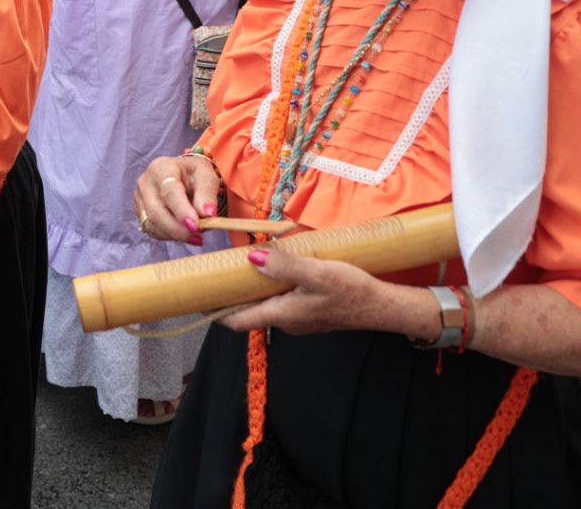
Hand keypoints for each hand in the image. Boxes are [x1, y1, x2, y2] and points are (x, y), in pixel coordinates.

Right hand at [133, 153, 223, 244]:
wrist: (183, 176)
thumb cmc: (194, 174)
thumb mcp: (207, 176)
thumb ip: (207, 193)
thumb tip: (207, 214)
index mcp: (161, 167)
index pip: (169, 191)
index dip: (182, 211)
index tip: (195, 226)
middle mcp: (145, 182)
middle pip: (156, 211)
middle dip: (177, 229)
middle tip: (198, 236)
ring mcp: (140, 198)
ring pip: (152, 224)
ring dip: (175, 234)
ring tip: (195, 235)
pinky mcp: (140, 213)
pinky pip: (152, 230)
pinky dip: (169, 236)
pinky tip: (182, 233)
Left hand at [218, 248, 417, 335]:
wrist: (384, 306)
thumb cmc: (351, 291)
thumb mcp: (316, 273)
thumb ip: (284, 266)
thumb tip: (251, 259)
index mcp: (281, 315)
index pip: (236, 321)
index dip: (214, 312)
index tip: (196, 298)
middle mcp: (286, 322)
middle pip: (248, 311)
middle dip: (230, 295)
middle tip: (214, 273)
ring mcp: (299, 319)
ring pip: (265, 305)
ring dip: (252, 289)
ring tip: (240, 265)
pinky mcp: (310, 311)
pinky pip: (282, 300)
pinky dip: (271, 288)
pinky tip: (275, 269)